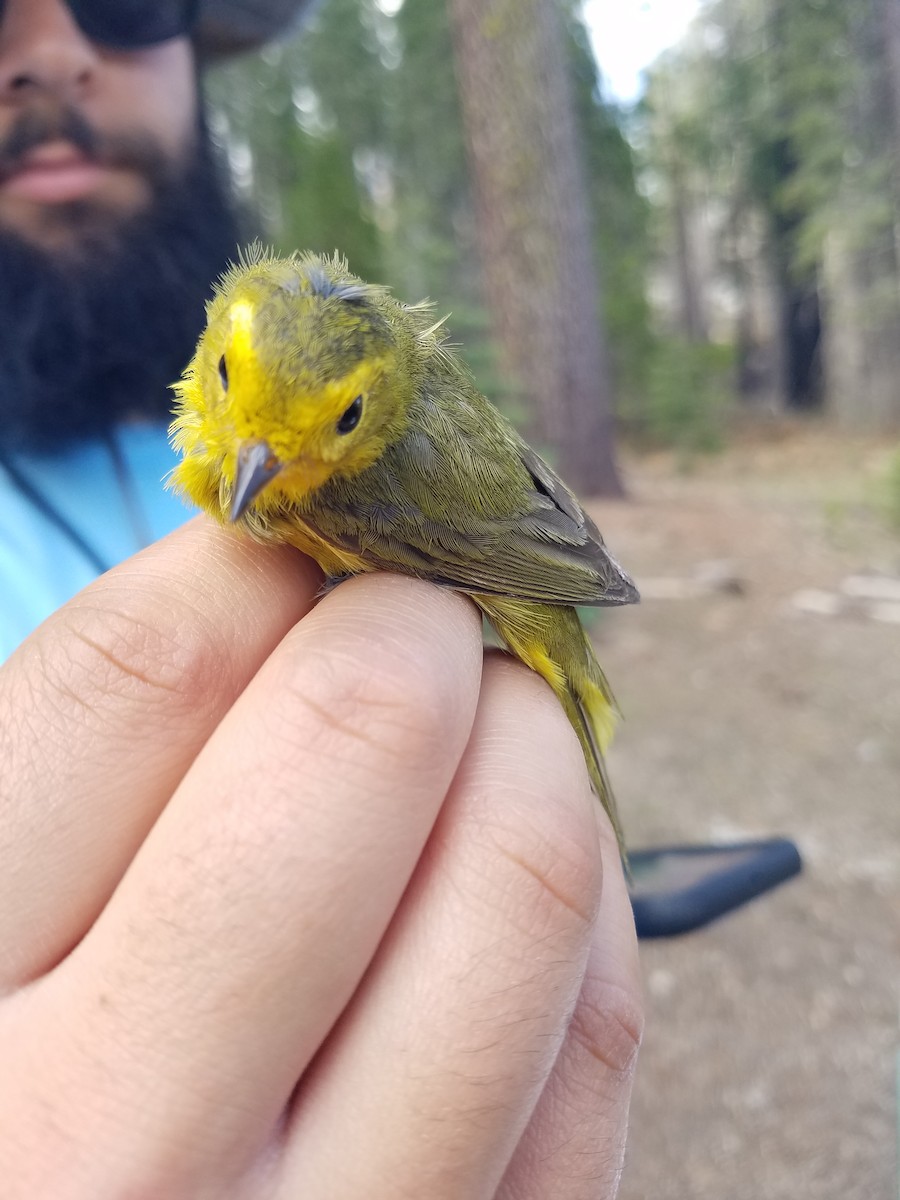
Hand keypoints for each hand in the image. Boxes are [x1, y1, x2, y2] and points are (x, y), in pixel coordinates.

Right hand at [0, 518, 641, 1199]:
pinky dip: (588, 902)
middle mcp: (130, 1149)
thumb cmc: (31, 1092)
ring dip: (528, 743)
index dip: (244, 569)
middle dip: (410, 625)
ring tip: (487, 725)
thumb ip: (109, 752)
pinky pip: (597, 1033)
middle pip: (360, 744)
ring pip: (521, 881)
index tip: (292, 557)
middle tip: (410, 620)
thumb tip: (288, 567)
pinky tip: (515, 873)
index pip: (144, 678)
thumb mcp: (0, 914)